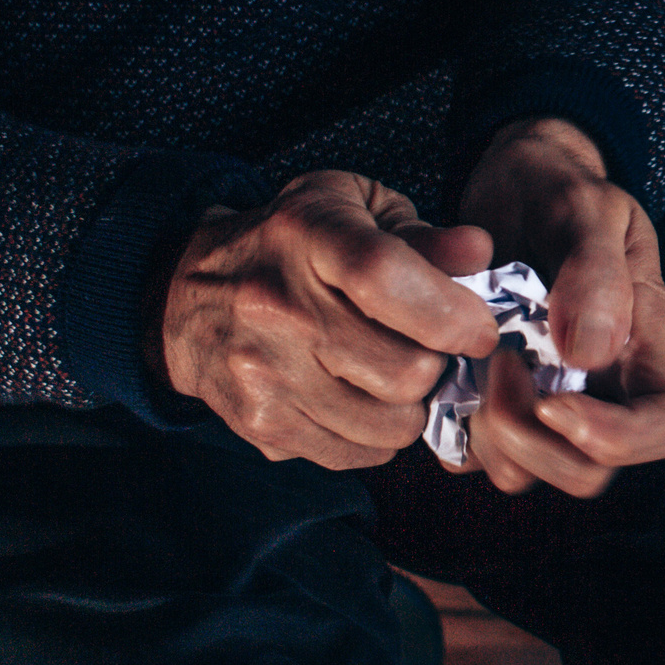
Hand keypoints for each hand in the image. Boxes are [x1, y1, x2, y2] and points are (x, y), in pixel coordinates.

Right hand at [157, 172, 500, 469]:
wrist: (185, 297)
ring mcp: (264, 374)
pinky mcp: (260, 425)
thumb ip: (423, 234)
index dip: (452, 312)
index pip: (387, 278)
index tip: (478, 328)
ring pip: (391, 424)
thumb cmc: (293, 246)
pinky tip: (359, 397)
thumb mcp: (354, 210)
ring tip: (393, 372)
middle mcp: (277, 307)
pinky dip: (377, 434)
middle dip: (439, 365)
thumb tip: (479, 252)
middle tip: (431, 349)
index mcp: (307, 236)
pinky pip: (359, 454)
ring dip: (412, 405)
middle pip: (405, 370)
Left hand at [450, 117, 664, 496]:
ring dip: (487, 433)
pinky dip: (451, 426)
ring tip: (473, 359)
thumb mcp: (585, 209)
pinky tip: (449, 369)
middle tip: (497, 364)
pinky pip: (472, 455)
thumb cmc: (562, 188)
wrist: (510, 184)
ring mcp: (552, 403)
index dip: (621, 439)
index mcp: (652, 345)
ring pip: (527, 473)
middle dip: (532, 439)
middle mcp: (608, 389)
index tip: (555, 401)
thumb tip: (590, 352)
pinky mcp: (495, 406)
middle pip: (590, 472)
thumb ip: (595, 274)